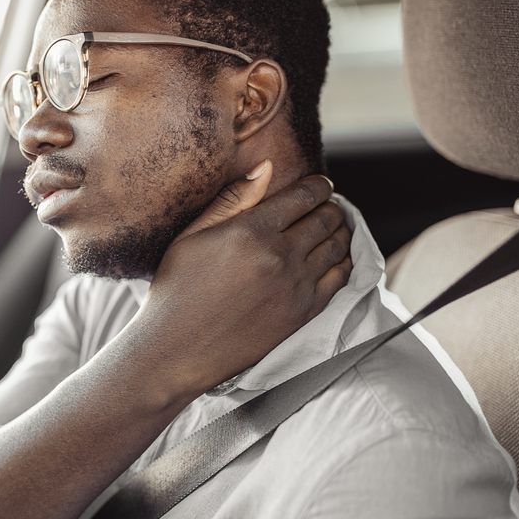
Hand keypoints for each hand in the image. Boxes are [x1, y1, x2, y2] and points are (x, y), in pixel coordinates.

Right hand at [136, 161, 352, 396]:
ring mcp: (295, 287)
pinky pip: (340, 279)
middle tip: (325, 206)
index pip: (306, 195)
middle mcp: (279, 256)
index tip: (320, 185)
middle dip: (330, 206)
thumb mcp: (192, 235)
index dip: (319, 185)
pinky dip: (343, 262)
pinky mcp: (303, 314)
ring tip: (332, 229)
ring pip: (338, 247)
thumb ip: (233, 199)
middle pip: (327, 218)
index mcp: (251, 231)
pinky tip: (334, 259)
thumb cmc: (175, 289)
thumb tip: (267, 167)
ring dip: (339, 232)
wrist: (175, 351)